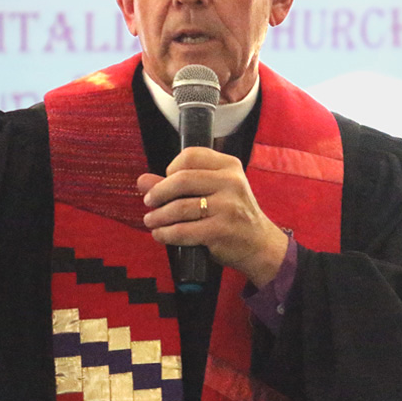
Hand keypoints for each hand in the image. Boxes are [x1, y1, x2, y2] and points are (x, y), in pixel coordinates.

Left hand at [138, 147, 289, 288]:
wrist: (259, 244)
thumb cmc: (232, 215)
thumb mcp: (212, 192)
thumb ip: (178, 185)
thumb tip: (142, 180)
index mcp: (230, 166)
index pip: (191, 156)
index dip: (171, 168)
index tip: (165, 180)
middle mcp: (231, 182)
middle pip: (182, 179)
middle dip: (159, 192)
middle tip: (149, 202)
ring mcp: (227, 206)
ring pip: (180, 207)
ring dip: (158, 216)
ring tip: (150, 220)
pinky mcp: (220, 230)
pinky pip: (183, 230)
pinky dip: (166, 234)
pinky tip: (160, 234)